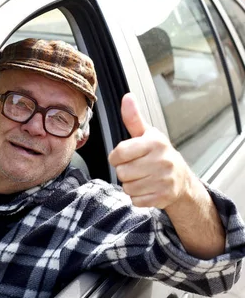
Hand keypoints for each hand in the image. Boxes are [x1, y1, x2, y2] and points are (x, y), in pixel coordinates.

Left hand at [108, 93, 190, 208]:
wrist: (181, 179)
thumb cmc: (158, 153)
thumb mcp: (147, 134)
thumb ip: (133, 118)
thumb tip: (127, 97)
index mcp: (155, 142)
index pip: (119, 153)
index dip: (116, 157)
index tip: (122, 157)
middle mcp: (162, 160)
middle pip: (122, 172)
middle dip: (124, 171)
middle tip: (136, 168)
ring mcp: (164, 180)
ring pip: (128, 187)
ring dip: (131, 185)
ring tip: (142, 177)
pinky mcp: (164, 197)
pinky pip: (135, 200)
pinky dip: (138, 197)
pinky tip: (147, 188)